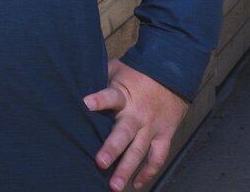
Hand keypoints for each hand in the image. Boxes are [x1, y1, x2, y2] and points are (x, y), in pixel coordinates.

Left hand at [84, 59, 189, 190]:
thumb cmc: (137, 72)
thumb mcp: (117, 69)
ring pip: (140, 151)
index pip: (110, 96)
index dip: (99, 99)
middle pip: (124, 132)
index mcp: (124, 95)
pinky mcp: (164, 135)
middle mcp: (137, 114)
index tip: (85, 103)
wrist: (172, 73)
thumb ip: (100, 79)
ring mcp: (152, 126)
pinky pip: (158, 157)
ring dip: (127, 169)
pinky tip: (137, 183)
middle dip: (112, 148)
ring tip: (115, 185)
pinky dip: (149, 171)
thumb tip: (76, 83)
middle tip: (100, 162)